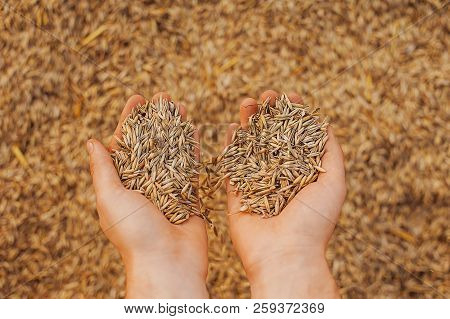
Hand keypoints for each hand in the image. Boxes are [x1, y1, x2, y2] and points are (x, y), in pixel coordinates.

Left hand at [87, 93, 207, 297]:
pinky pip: (191, 165)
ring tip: (181, 105)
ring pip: (172, 150)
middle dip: (157, 118)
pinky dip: (193, 146)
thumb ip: (103, 170)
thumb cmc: (134, 234)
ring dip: (176, 127)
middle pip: (151, 142)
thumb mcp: (110, 198)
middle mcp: (145, 182)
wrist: (168, 263)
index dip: (130, 119)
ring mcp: (169, 187)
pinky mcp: (189, 193)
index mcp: (123, 183)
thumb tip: (92, 142)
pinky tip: (195, 128)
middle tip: (164, 96)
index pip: (126, 143)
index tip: (137, 98)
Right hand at [226, 90, 345, 297]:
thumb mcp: (334, 183)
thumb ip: (331, 153)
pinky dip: (230, 147)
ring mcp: (256, 185)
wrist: (285, 255)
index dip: (293, 115)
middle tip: (266, 95)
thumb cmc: (314, 221)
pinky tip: (229, 128)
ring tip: (247, 102)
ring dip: (248, 123)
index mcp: (302, 174)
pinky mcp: (236, 195)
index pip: (296, 137)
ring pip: (250, 147)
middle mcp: (279, 177)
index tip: (290, 95)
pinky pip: (231, 167)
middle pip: (271, 138)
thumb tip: (326, 125)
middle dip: (269, 114)